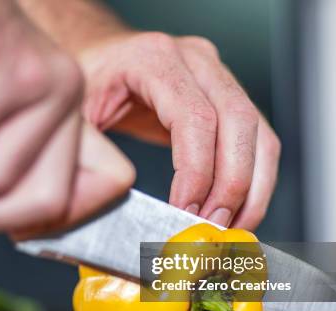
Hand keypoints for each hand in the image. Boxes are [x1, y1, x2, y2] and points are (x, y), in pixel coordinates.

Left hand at [79, 32, 280, 230]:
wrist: (99, 56)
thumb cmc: (87, 82)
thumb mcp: (76, 111)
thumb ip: (90, 150)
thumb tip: (107, 203)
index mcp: (154, 58)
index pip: (195, 117)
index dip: (197, 171)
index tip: (186, 211)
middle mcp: (195, 60)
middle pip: (239, 122)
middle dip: (231, 185)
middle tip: (213, 226)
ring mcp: (217, 75)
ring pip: (258, 134)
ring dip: (252, 188)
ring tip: (231, 229)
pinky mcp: (227, 97)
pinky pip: (257, 140)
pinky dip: (254, 180)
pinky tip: (237, 211)